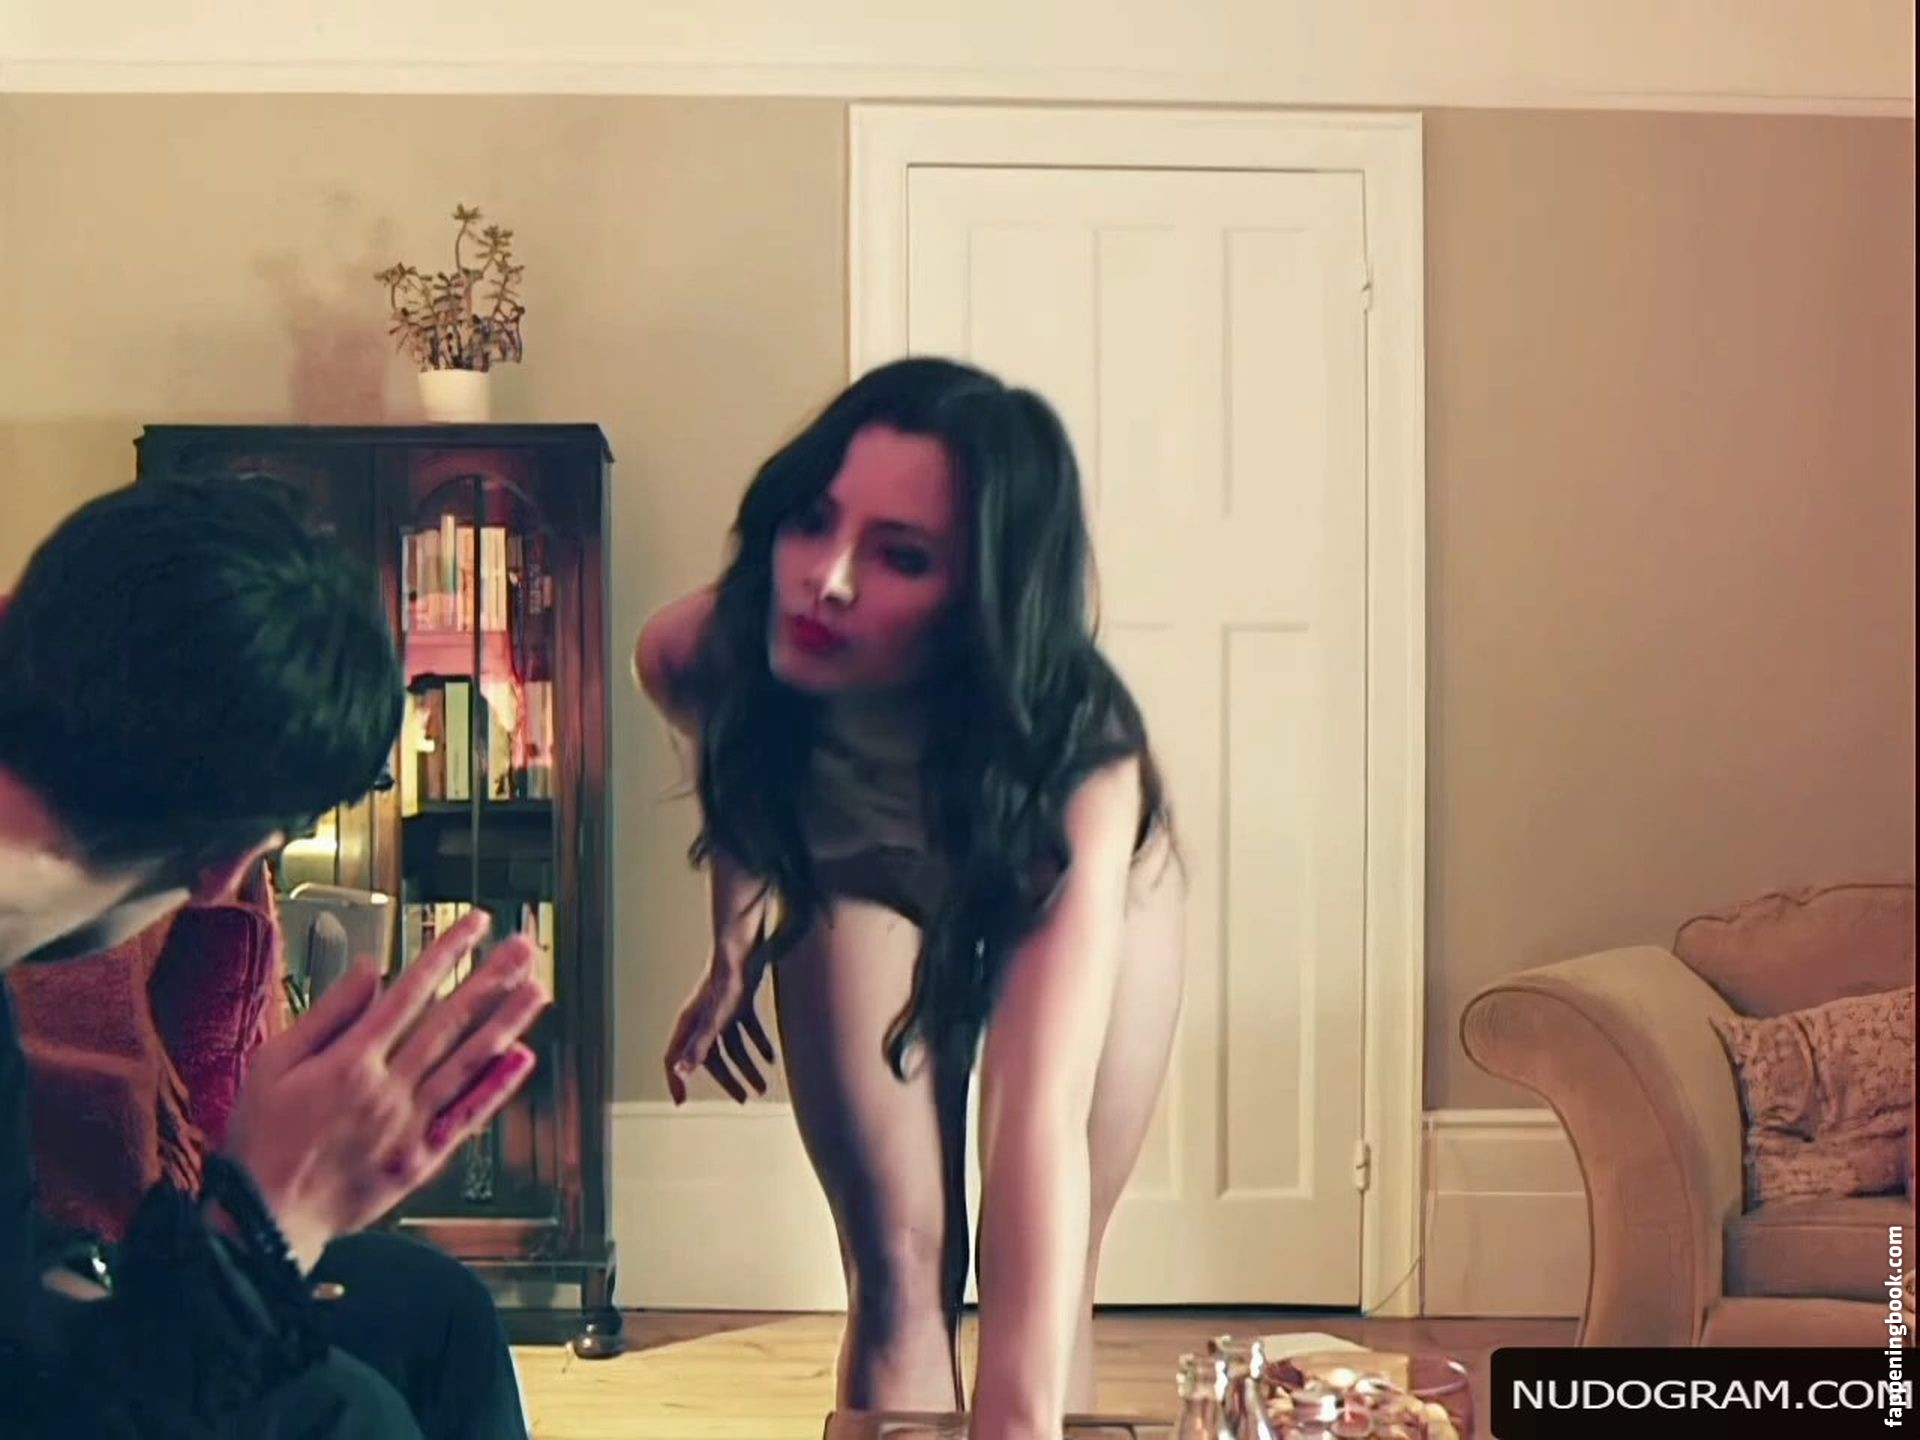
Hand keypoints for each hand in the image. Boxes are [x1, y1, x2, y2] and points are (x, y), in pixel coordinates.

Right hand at [221, 910, 548, 1269]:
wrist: (265, 1220)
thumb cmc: (262, 1141)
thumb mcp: (273, 1064)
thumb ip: (327, 1014)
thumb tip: (370, 970)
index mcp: (351, 1061)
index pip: (411, 991)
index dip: (447, 953)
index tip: (475, 925)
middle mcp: (388, 1088)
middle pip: (451, 1020)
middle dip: (491, 978)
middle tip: (524, 948)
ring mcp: (410, 1124)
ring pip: (468, 1061)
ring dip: (506, 1022)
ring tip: (536, 989)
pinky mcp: (422, 1157)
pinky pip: (468, 1114)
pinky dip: (497, 1085)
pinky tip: (522, 1058)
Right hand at [663, 946, 773, 1103]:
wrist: (745, 947)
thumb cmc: (727, 983)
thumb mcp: (715, 1020)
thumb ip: (698, 1046)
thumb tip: (679, 1071)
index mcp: (690, 1024)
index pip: (673, 1058)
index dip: (676, 1080)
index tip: (682, 1101)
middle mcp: (702, 1019)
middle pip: (711, 1057)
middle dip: (728, 1080)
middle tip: (743, 1100)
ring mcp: (722, 1009)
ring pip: (733, 1046)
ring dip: (748, 1066)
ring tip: (764, 1086)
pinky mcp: (740, 1001)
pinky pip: (748, 1029)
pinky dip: (759, 1043)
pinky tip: (772, 1057)